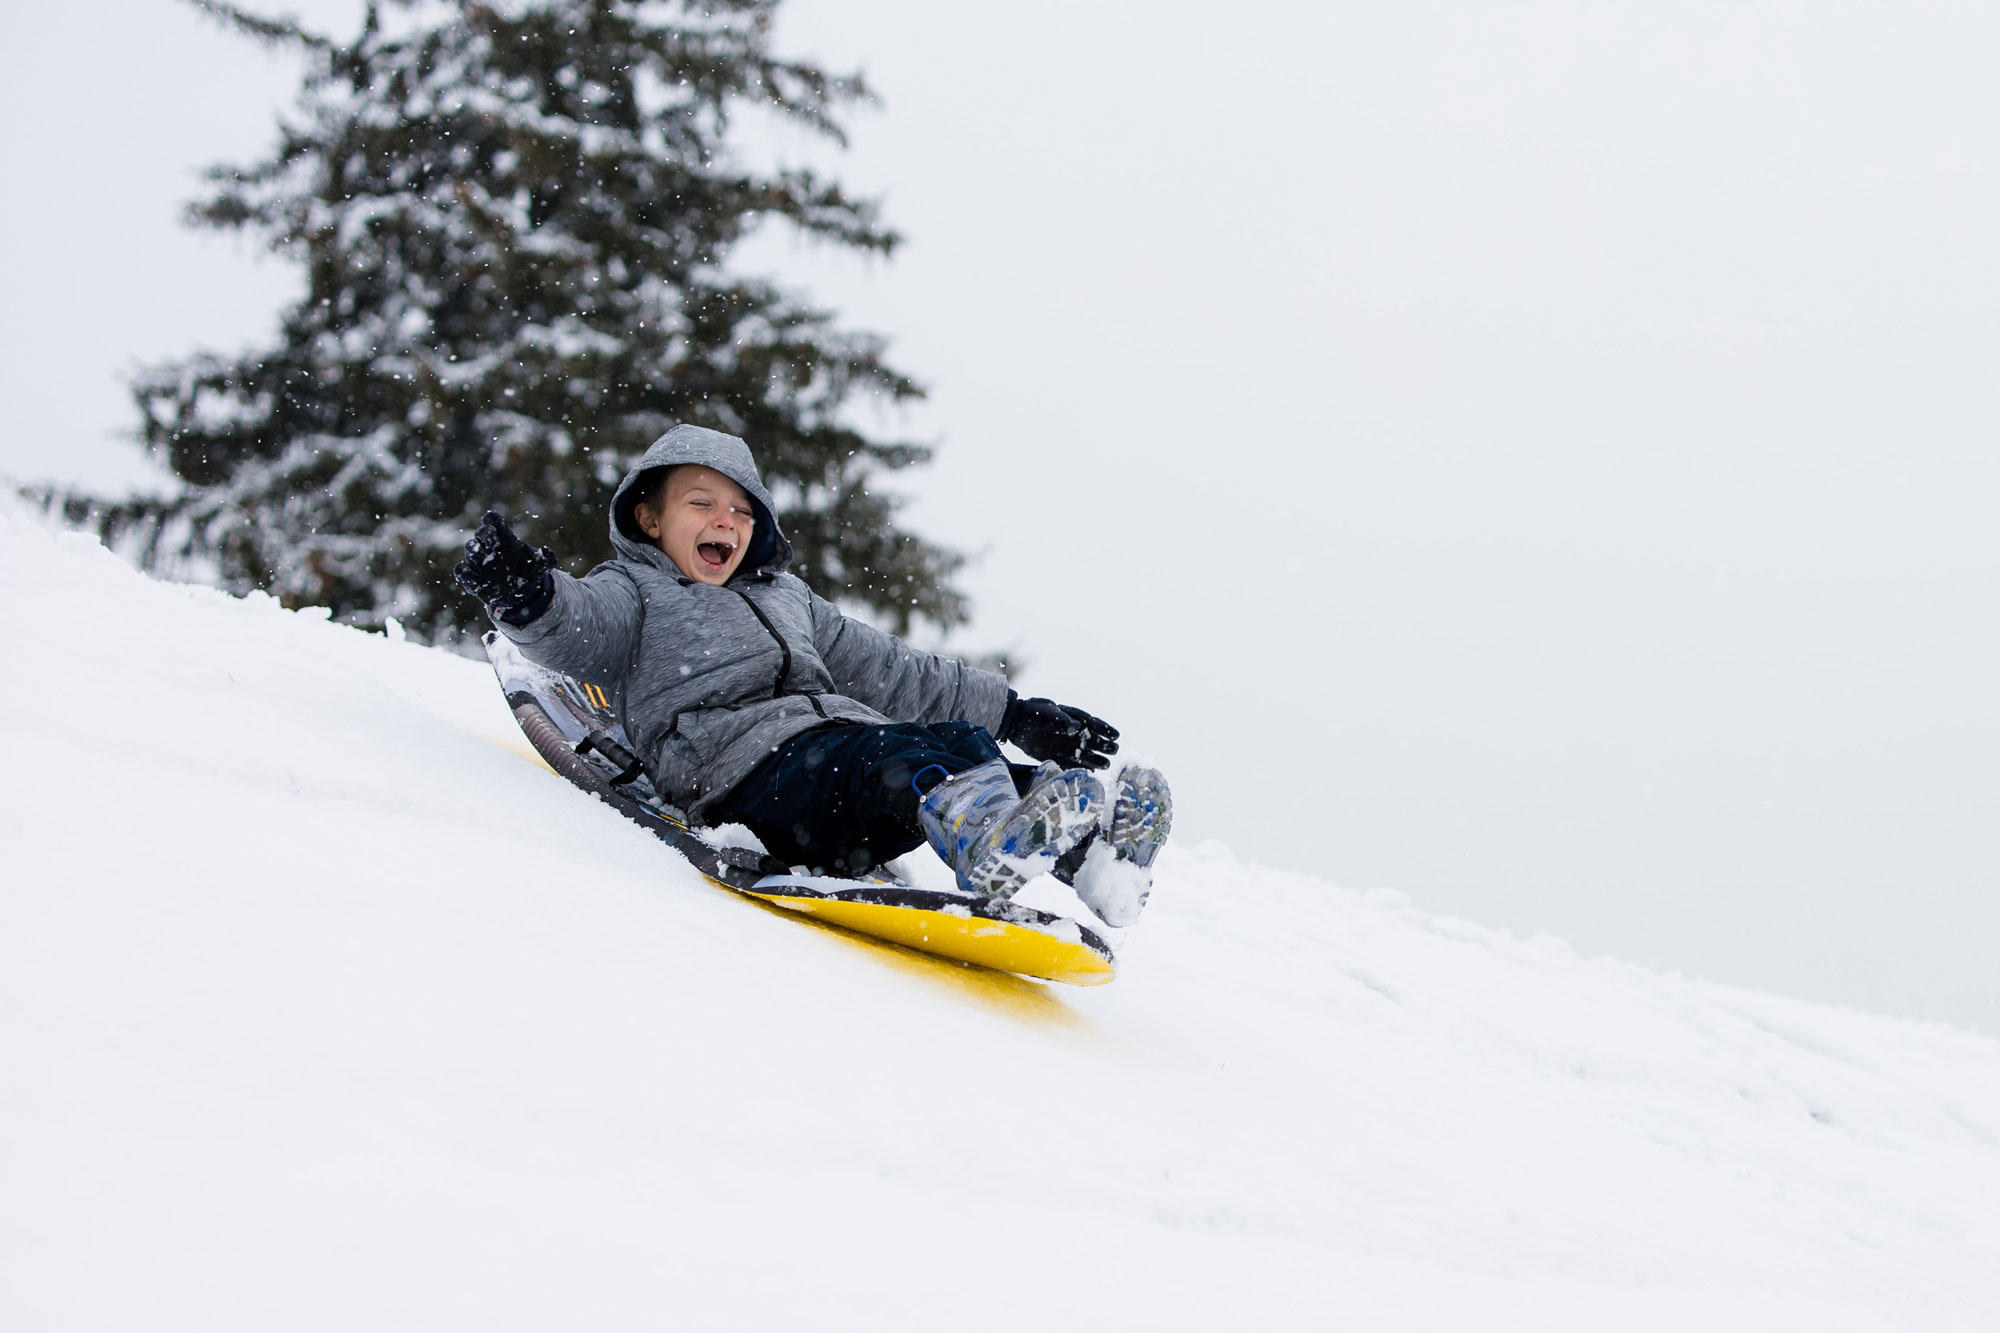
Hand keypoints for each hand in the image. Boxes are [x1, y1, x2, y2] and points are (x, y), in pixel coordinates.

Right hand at [454, 510, 555, 623]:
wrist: (521, 594)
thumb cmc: (529, 572)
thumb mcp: (541, 567)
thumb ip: (546, 559)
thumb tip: (546, 551)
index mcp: (503, 538)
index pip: (494, 522)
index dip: (492, 519)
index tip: (491, 519)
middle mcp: (489, 548)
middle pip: (481, 535)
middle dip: (483, 533)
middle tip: (487, 534)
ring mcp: (480, 564)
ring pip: (471, 552)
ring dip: (472, 549)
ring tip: (475, 547)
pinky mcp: (473, 581)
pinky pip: (462, 573)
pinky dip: (463, 571)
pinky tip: (466, 570)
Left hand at [998, 693, 1119, 769]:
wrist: (1016, 723)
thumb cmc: (1034, 712)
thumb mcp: (1048, 712)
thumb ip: (1062, 720)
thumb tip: (1076, 728)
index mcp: (1074, 719)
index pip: (1093, 724)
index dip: (1105, 730)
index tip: (1116, 735)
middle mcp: (1073, 734)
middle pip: (1092, 741)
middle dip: (1104, 746)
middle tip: (1114, 750)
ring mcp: (1065, 746)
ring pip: (1083, 754)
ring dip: (1094, 760)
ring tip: (1105, 765)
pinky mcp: (1056, 756)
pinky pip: (1070, 764)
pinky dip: (1078, 769)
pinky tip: (1089, 773)